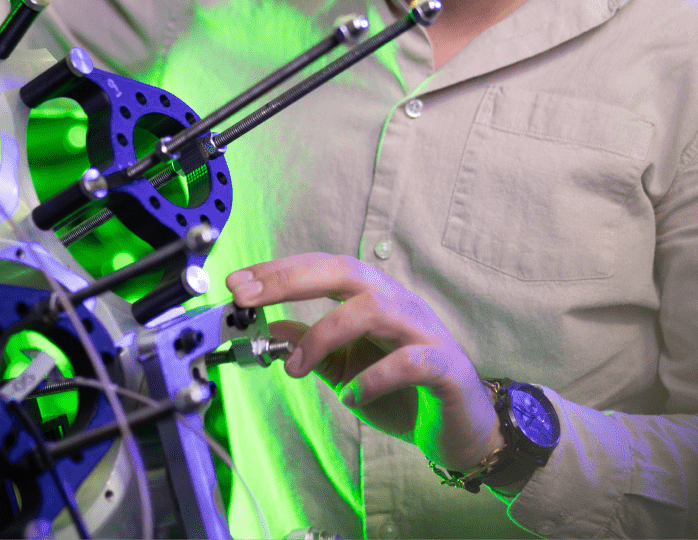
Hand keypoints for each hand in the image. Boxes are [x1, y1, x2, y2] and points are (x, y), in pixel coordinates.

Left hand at [225, 253, 503, 472]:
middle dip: (291, 279)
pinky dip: (375, 377)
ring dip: (326, 334)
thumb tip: (269, 326)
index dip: (278, 271)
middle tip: (248, 296)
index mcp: (371, 296)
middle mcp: (397, 302)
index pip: (321, 268)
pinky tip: (352, 396)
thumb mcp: (345, 368)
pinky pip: (410, 360)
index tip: (237, 282)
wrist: (461, 430)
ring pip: (373, 308)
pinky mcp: (445, 366)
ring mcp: (424, 329)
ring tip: (296, 367)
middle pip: (344, 271)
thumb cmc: (403, 392)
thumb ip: (311, 346)